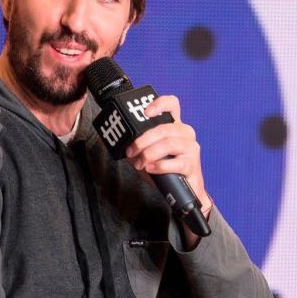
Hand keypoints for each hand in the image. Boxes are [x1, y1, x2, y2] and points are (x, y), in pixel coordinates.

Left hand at [125, 94, 211, 239]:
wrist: (181, 193)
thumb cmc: (162, 171)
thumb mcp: (144, 154)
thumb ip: (131, 144)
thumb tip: (103, 140)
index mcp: (174, 126)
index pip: (172, 105)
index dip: (160, 103)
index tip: (146, 113)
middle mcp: (185, 134)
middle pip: (164, 128)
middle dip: (142, 140)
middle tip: (131, 152)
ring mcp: (191, 148)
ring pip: (168, 143)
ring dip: (149, 154)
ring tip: (140, 163)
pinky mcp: (193, 165)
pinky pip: (175, 162)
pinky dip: (159, 166)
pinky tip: (151, 169)